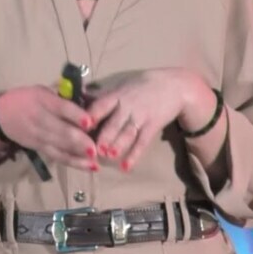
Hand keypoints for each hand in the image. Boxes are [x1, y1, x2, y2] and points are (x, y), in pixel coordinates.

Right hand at [0, 86, 98, 170]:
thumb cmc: (26, 99)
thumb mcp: (42, 90)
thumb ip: (64, 93)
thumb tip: (89, 93)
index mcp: (42, 100)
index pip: (60, 108)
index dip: (75, 115)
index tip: (89, 122)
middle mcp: (40, 119)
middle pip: (61, 131)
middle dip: (79, 141)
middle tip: (95, 147)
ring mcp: (39, 136)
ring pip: (60, 147)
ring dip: (78, 155)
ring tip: (94, 161)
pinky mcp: (39, 148)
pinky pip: (57, 156)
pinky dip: (73, 162)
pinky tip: (87, 166)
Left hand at [85, 69, 209, 170]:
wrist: (174, 85)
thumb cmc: (143, 86)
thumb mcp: (123, 86)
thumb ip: (103, 96)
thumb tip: (78, 95)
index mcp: (117, 95)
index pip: (101, 105)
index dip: (90, 116)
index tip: (79, 127)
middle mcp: (128, 105)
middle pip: (113, 122)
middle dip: (103, 136)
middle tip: (92, 148)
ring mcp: (141, 116)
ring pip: (127, 133)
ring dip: (117, 145)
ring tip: (108, 156)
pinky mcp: (153, 125)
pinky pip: (142, 142)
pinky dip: (134, 155)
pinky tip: (126, 167)